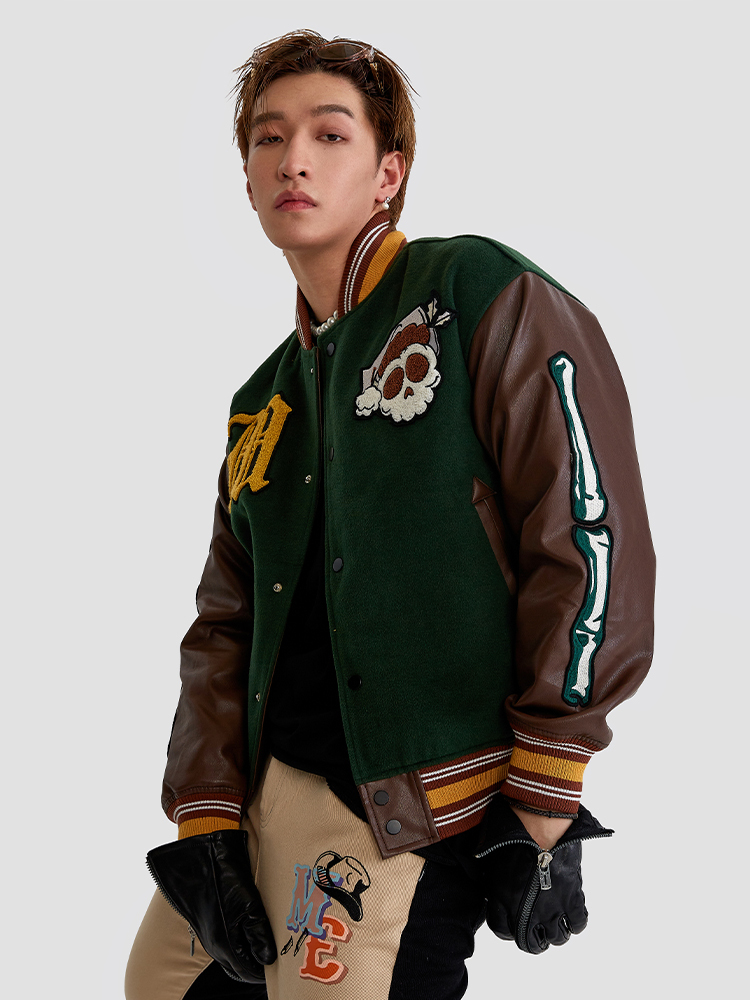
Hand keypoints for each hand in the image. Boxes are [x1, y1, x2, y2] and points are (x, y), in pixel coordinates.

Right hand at [147, 829, 275, 981]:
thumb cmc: (226, 878)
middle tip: (275, 952)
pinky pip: (226, 943)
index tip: (279, 965)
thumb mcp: (249, 905)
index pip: (247, 972)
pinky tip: (250, 928)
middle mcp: (214, 946)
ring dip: (248, 952)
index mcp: (225, 945)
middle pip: (239, 966)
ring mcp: (210, 935)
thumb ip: (259, 935)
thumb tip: (268, 959)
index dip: (264, 971)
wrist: (202, 858)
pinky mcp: (208, 924)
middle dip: (257, 963)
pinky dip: (240, 942)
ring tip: (267, 940)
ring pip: (232, 955)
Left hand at [476, 797, 612, 953]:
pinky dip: (575, 922)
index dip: (506, 928)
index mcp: (503, 899)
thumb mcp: (492, 855)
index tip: (510, 922)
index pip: (502, 931)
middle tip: (535, 929)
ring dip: (555, 933)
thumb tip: (490, 883)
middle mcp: (527, 909)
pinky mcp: (572, 895)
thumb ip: (493, 877)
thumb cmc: (512, 829)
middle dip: (532, 940)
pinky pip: (578, 923)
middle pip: (531, 944)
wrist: (539, 816)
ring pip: (557, 938)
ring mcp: (551, 905)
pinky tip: (570, 914)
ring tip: (554, 922)